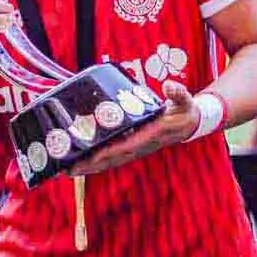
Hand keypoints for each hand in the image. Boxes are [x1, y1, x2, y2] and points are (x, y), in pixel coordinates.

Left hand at [70, 81, 201, 175]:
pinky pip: (112, 157)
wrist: (190, 124)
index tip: (90, 156)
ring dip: (89, 167)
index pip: (126, 146)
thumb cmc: (184, 111)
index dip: (108, 152)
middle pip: (112, 159)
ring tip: (66, 170)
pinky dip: (96, 162)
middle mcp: (141, 145)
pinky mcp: (132, 147)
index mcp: (151, 135)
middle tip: (66, 169)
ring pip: (110, 161)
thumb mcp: (186, 100)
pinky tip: (81, 163)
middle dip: (90, 165)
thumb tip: (169, 86)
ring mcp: (136, 149)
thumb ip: (179, 93)